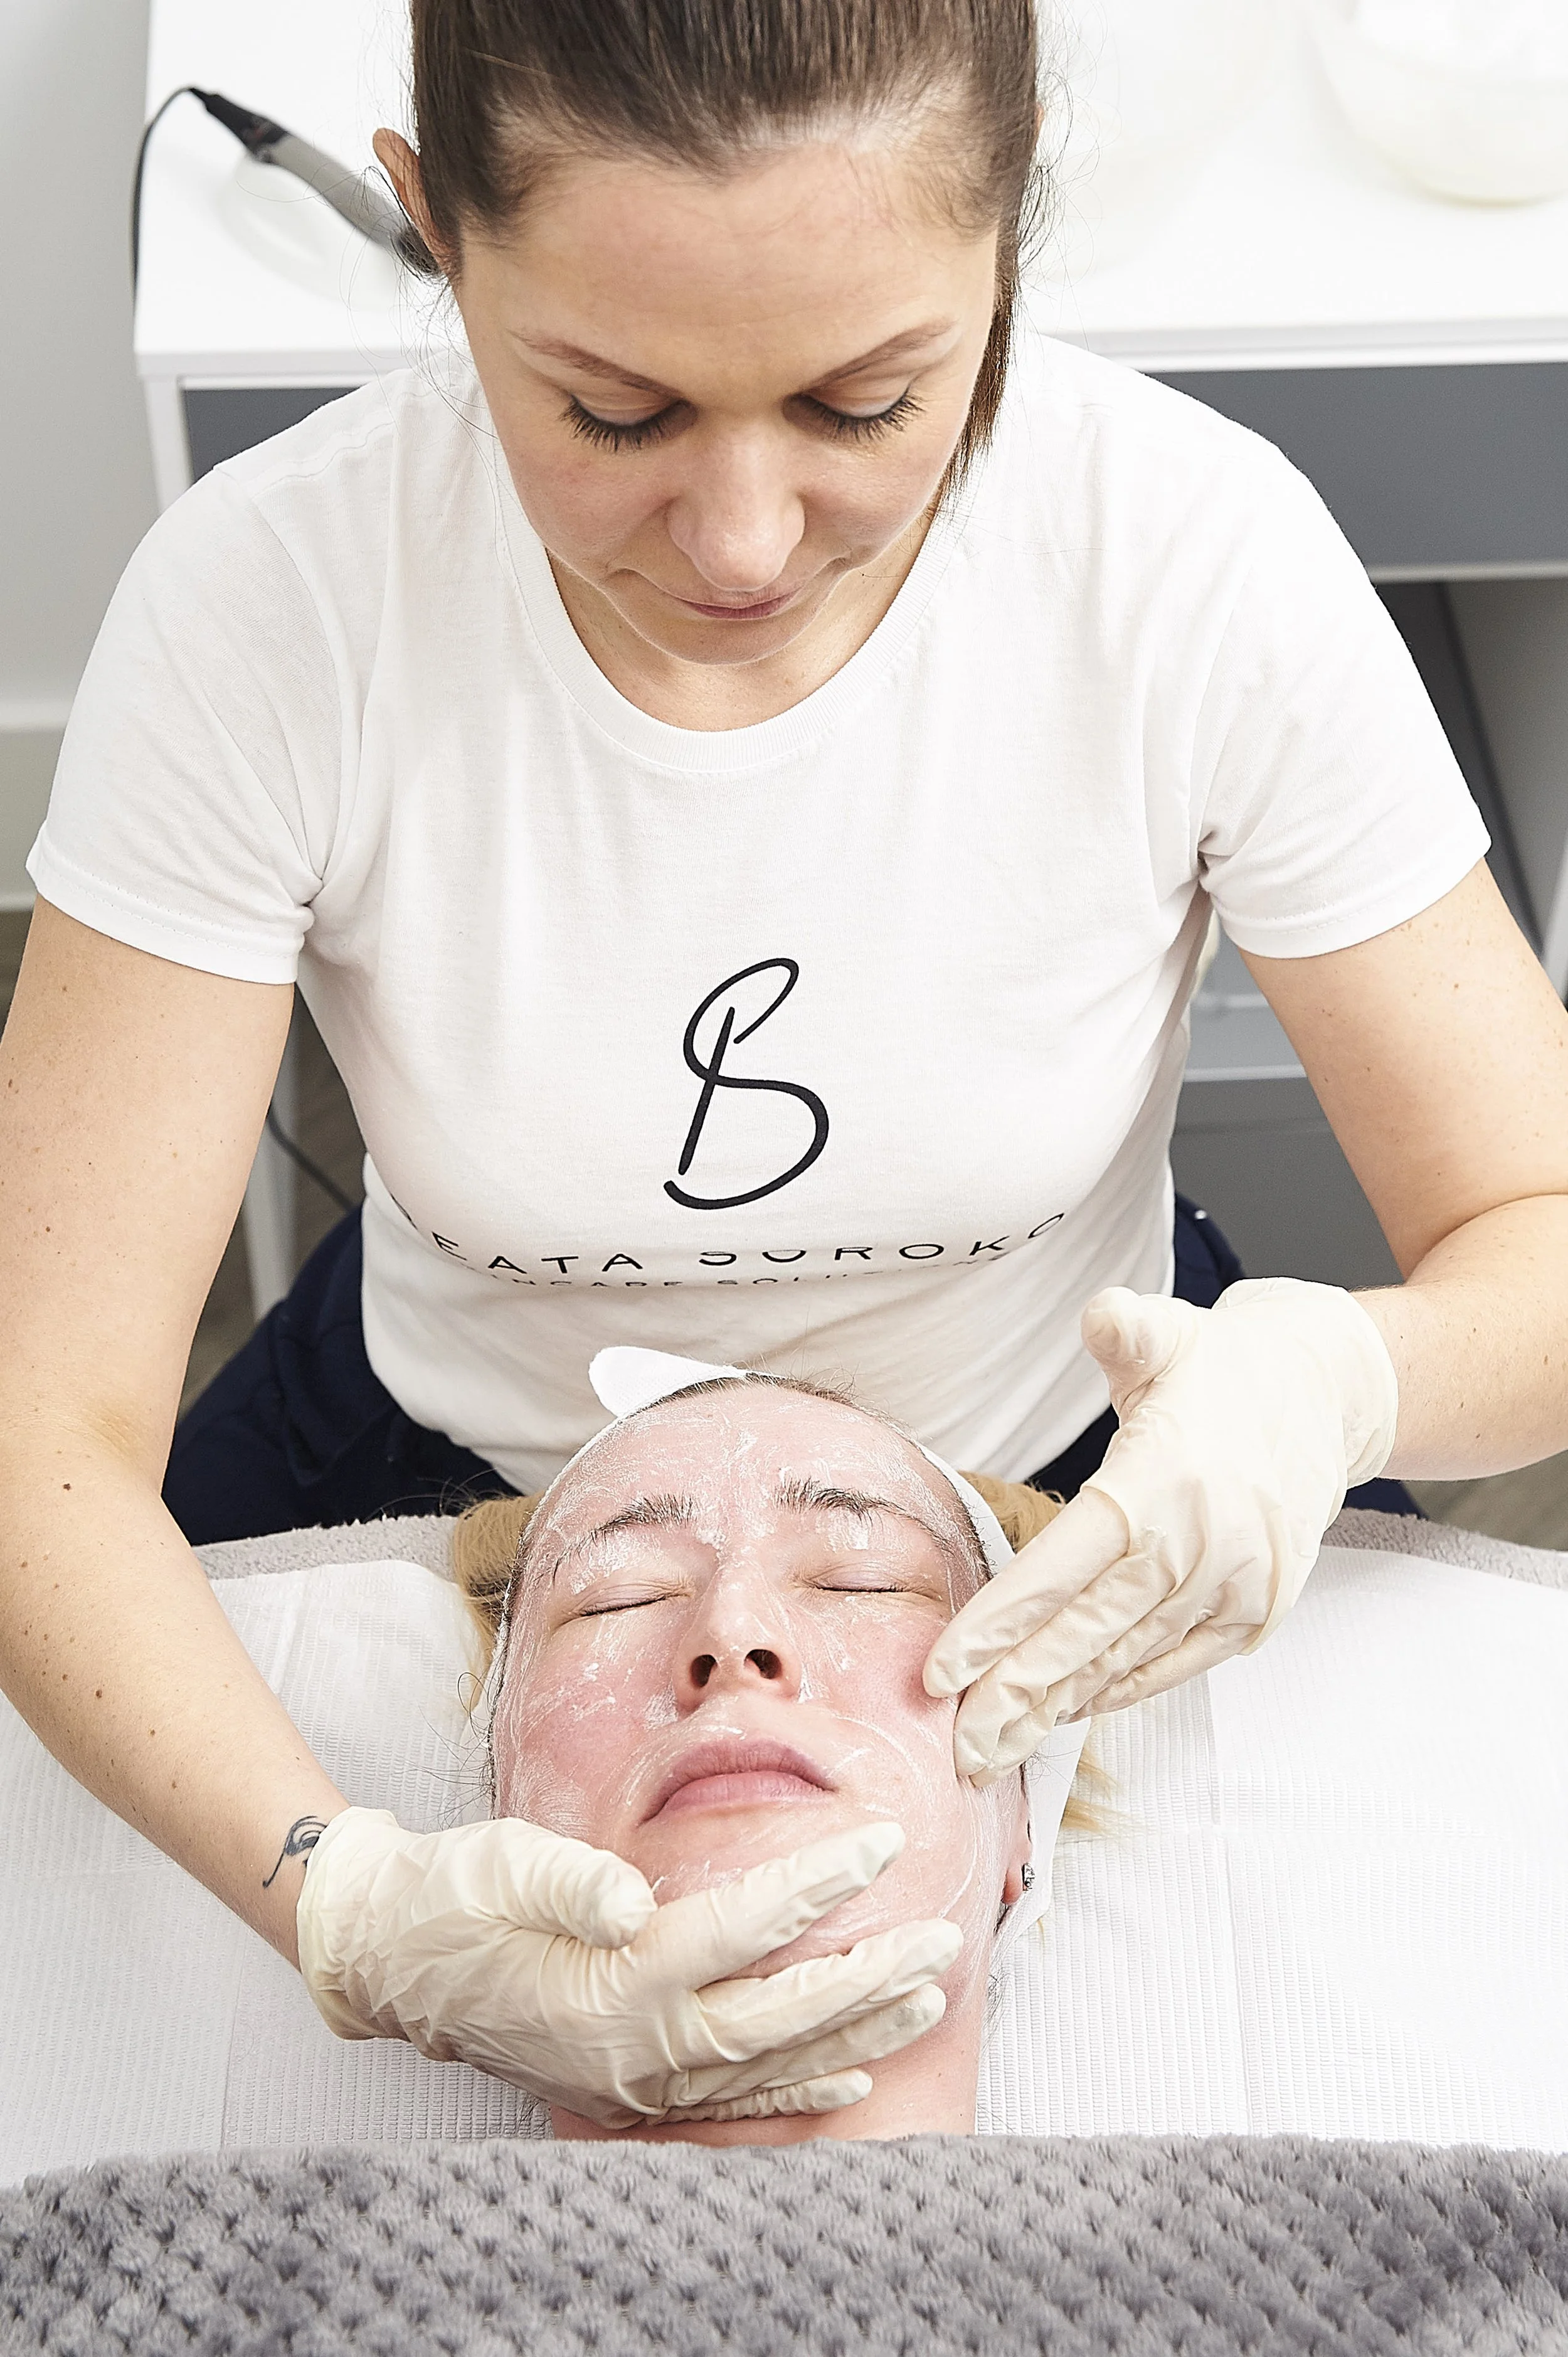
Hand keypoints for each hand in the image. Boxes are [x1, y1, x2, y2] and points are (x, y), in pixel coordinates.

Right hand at [297, 1809, 960, 2127]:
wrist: (393, 1956)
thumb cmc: (455, 1896)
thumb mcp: (502, 1865)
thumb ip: (572, 1881)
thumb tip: (634, 1895)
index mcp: (612, 1979)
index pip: (740, 1930)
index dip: (815, 1884)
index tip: (882, 1842)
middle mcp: (635, 2044)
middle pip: (779, 2014)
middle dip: (869, 1977)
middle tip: (943, 1937)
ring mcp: (635, 2078)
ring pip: (770, 2063)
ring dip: (855, 2030)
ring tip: (927, 1993)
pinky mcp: (628, 2087)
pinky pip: (731, 2100)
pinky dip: (798, 2091)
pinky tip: (853, 2074)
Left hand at [925, 1278, 1398, 1778]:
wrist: (1328, 1395)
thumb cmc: (1222, 1367)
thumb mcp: (1168, 1331)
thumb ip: (1125, 1329)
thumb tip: (1102, 1317)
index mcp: (1159, 1484)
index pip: (1059, 1571)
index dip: (997, 1628)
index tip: (940, 1675)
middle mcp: (1198, 1546)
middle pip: (1085, 1636)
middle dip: (1013, 1697)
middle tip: (958, 1750)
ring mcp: (1233, 1586)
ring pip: (1126, 1660)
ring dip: (1058, 1708)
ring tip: (998, 1748)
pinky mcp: (1256, 1610)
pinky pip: (1177, 1664)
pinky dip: (1122, 1690)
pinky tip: (1071, 1712)